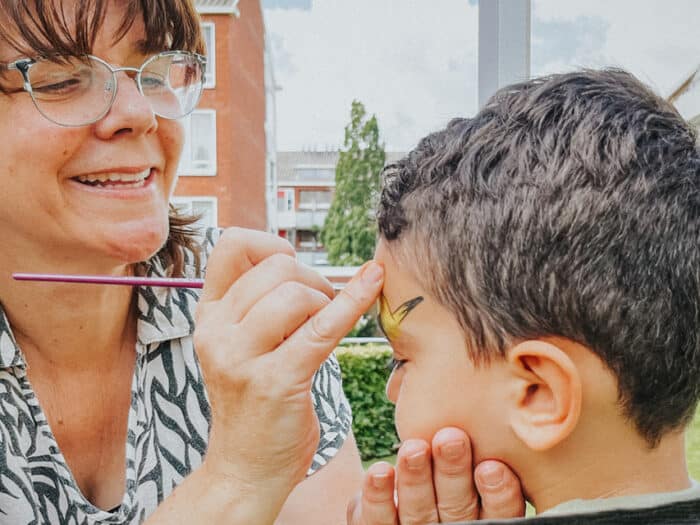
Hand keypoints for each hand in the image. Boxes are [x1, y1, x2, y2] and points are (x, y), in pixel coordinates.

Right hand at [194, 228, 383, 516]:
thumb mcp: (239, 346)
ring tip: (326, 325)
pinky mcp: (275, 381)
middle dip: (313, 279)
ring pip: (296, 293)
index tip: (295, 268)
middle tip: (323, 307)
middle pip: (276, 268)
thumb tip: (295, 259)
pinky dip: (353, 301)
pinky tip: (373, 284)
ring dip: (326, 300)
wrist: (246, 468)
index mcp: (208, 316)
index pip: (231, 245)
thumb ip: (255, 303)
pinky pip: (323, 326)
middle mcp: (215, 331)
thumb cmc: (255, 402)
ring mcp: (240, 357)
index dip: (272, 245)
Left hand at [347, 427, 524, 523]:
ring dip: (416, 479)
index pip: (499, 512)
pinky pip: (379, 519)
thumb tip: (478, 387)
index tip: (492, 465)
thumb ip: (477, 439)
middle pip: (458, 509)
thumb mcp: (472, 459)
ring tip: (412, 449)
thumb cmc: (447, 470)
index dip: (499, 493)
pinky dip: (378, 496)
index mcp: (483, 515)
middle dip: (453, 473)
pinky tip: (379, 471)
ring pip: (419, 513)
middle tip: (450, 439)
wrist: (401, 504)